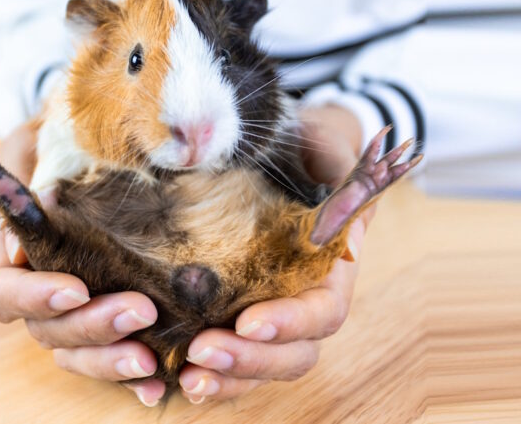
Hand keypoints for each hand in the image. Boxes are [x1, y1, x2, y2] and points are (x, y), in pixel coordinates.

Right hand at [0, 122, 165, 406]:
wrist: (102, 144)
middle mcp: (36, 291)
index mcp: (7, 254)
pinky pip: (114, 357)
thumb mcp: (40, 138)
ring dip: (112, 361)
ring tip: (152, 362)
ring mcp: (71, 312)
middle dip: (91, 327)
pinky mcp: (108, 323)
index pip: (0, 292)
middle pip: (47, 330)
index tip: (76, 288)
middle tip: (140, 311)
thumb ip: (27, 168)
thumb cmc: (61, 138)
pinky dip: (135, 377)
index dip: (33, 298)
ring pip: (77, 354)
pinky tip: (162, 381)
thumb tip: (23, 232)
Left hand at [180, 104, 372, 403]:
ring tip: (189, 376)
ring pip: (261, 367)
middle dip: (250, 360)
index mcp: (330, 270)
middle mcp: (303, 302)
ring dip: (227, 378)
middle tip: (203, 351)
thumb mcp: (321, 143)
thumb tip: (343, 209)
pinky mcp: (234, 318)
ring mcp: (270, 315)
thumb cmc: (304, 147)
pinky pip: (230, 359)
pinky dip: (210, 375)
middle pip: (294, 353)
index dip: (290, 324)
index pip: (322, 312)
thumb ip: (332, 161)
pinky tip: (178, 378)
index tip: (249, 323)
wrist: (281, 154)